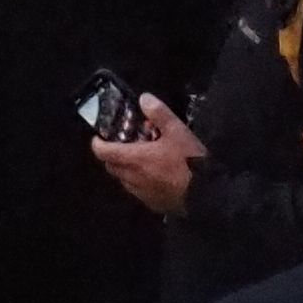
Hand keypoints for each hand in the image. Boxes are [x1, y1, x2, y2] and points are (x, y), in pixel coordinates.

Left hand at [89, 94, 204, 216]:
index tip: (99, 137)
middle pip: (111, 167)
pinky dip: (136, 180)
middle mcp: (133, 178)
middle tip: (122, 143)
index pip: (105, 153)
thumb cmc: (188, 160)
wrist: (204, 193)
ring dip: (124, 168)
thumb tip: (143, 98)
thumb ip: (159, 113)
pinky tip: (151, 174)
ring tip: (138, 157)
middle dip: (111, 155)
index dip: (98, 144)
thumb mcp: (177, 130)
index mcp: (135, 159)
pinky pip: (136, 190)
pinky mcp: (151, 203)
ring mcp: (141, 193)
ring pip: (123, 180)